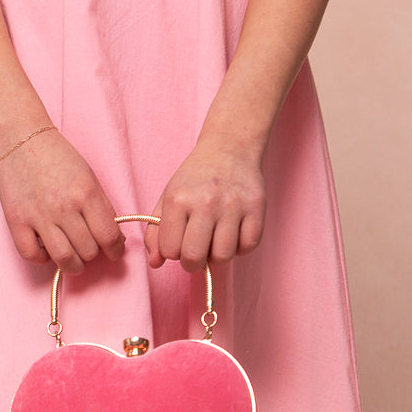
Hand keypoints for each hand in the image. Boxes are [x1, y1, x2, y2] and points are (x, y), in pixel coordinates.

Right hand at [0, 131, 124, 273]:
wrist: (21, 138)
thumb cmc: (58, 157)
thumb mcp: (89, 177)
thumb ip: (102, 207)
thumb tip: (113, 238)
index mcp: (85, 193)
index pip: (109, 236)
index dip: (116, 250)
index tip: (114, 252)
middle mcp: (63, 207)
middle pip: (88, 251)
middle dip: (92, 253)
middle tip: (88, 246)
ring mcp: (38, 216)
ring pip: (64, 259)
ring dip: (72, 264)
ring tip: (72, 257)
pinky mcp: (17, 221)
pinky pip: (32, 255)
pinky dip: (42, 259)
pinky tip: (46, 250)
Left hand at [145, 137, 266, 271]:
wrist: (229, 148)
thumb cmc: (195, 179)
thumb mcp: (168, 199)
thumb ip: (156, 233)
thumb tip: (154, 263)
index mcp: (179, 199)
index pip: (170, 251)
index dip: (174, 252)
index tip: (180, 240)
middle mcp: (206, 201)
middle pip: (194, 258)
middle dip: (193, 262)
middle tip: (197, 249)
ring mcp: (233, 204)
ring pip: (223, 256)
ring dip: (218, 255)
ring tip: (216, 239)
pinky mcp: (257, 207)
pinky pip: (248, 246)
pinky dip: (241, 246)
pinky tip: (234, 233)